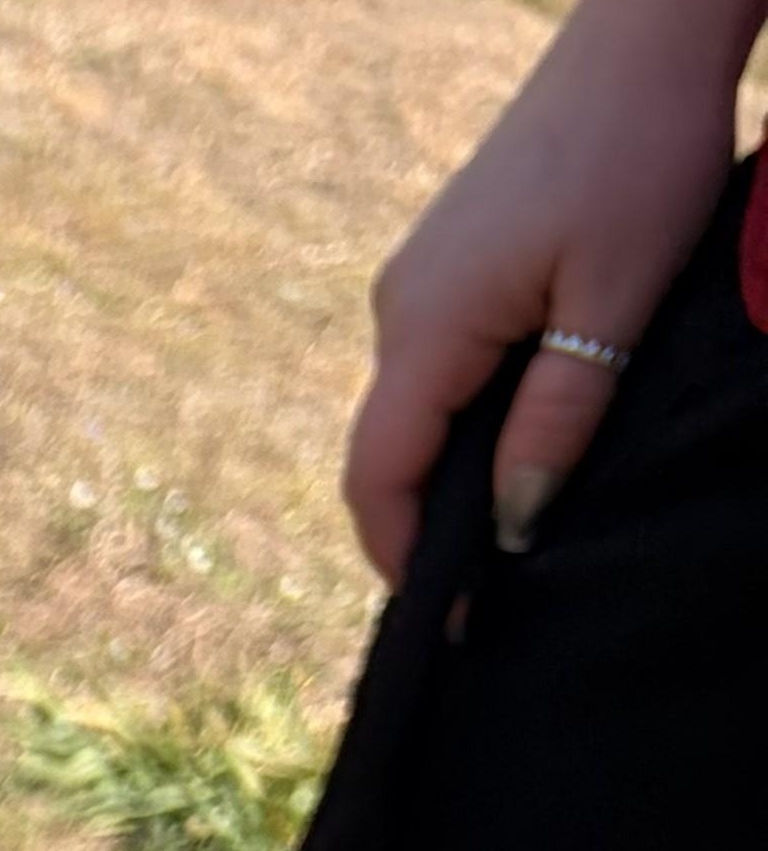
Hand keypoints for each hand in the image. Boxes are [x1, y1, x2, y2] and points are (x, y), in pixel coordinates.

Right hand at [342, 0, 759, 578]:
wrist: (647, 35)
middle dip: (424, 529)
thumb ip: (558, 418)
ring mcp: (416, 282)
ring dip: (450, 472)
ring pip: (412, 411)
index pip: (379, 478)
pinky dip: (463, 419)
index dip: (402, 561)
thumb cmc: (642, 153)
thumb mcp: (616, 303)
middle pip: (386, 453)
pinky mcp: (445, 262)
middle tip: (490, 586)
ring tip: (514, 513)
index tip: (452, 618)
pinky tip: (521, 429)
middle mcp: (399, 309)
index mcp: (427, 326)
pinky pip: (434, 366)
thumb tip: (515, 524)